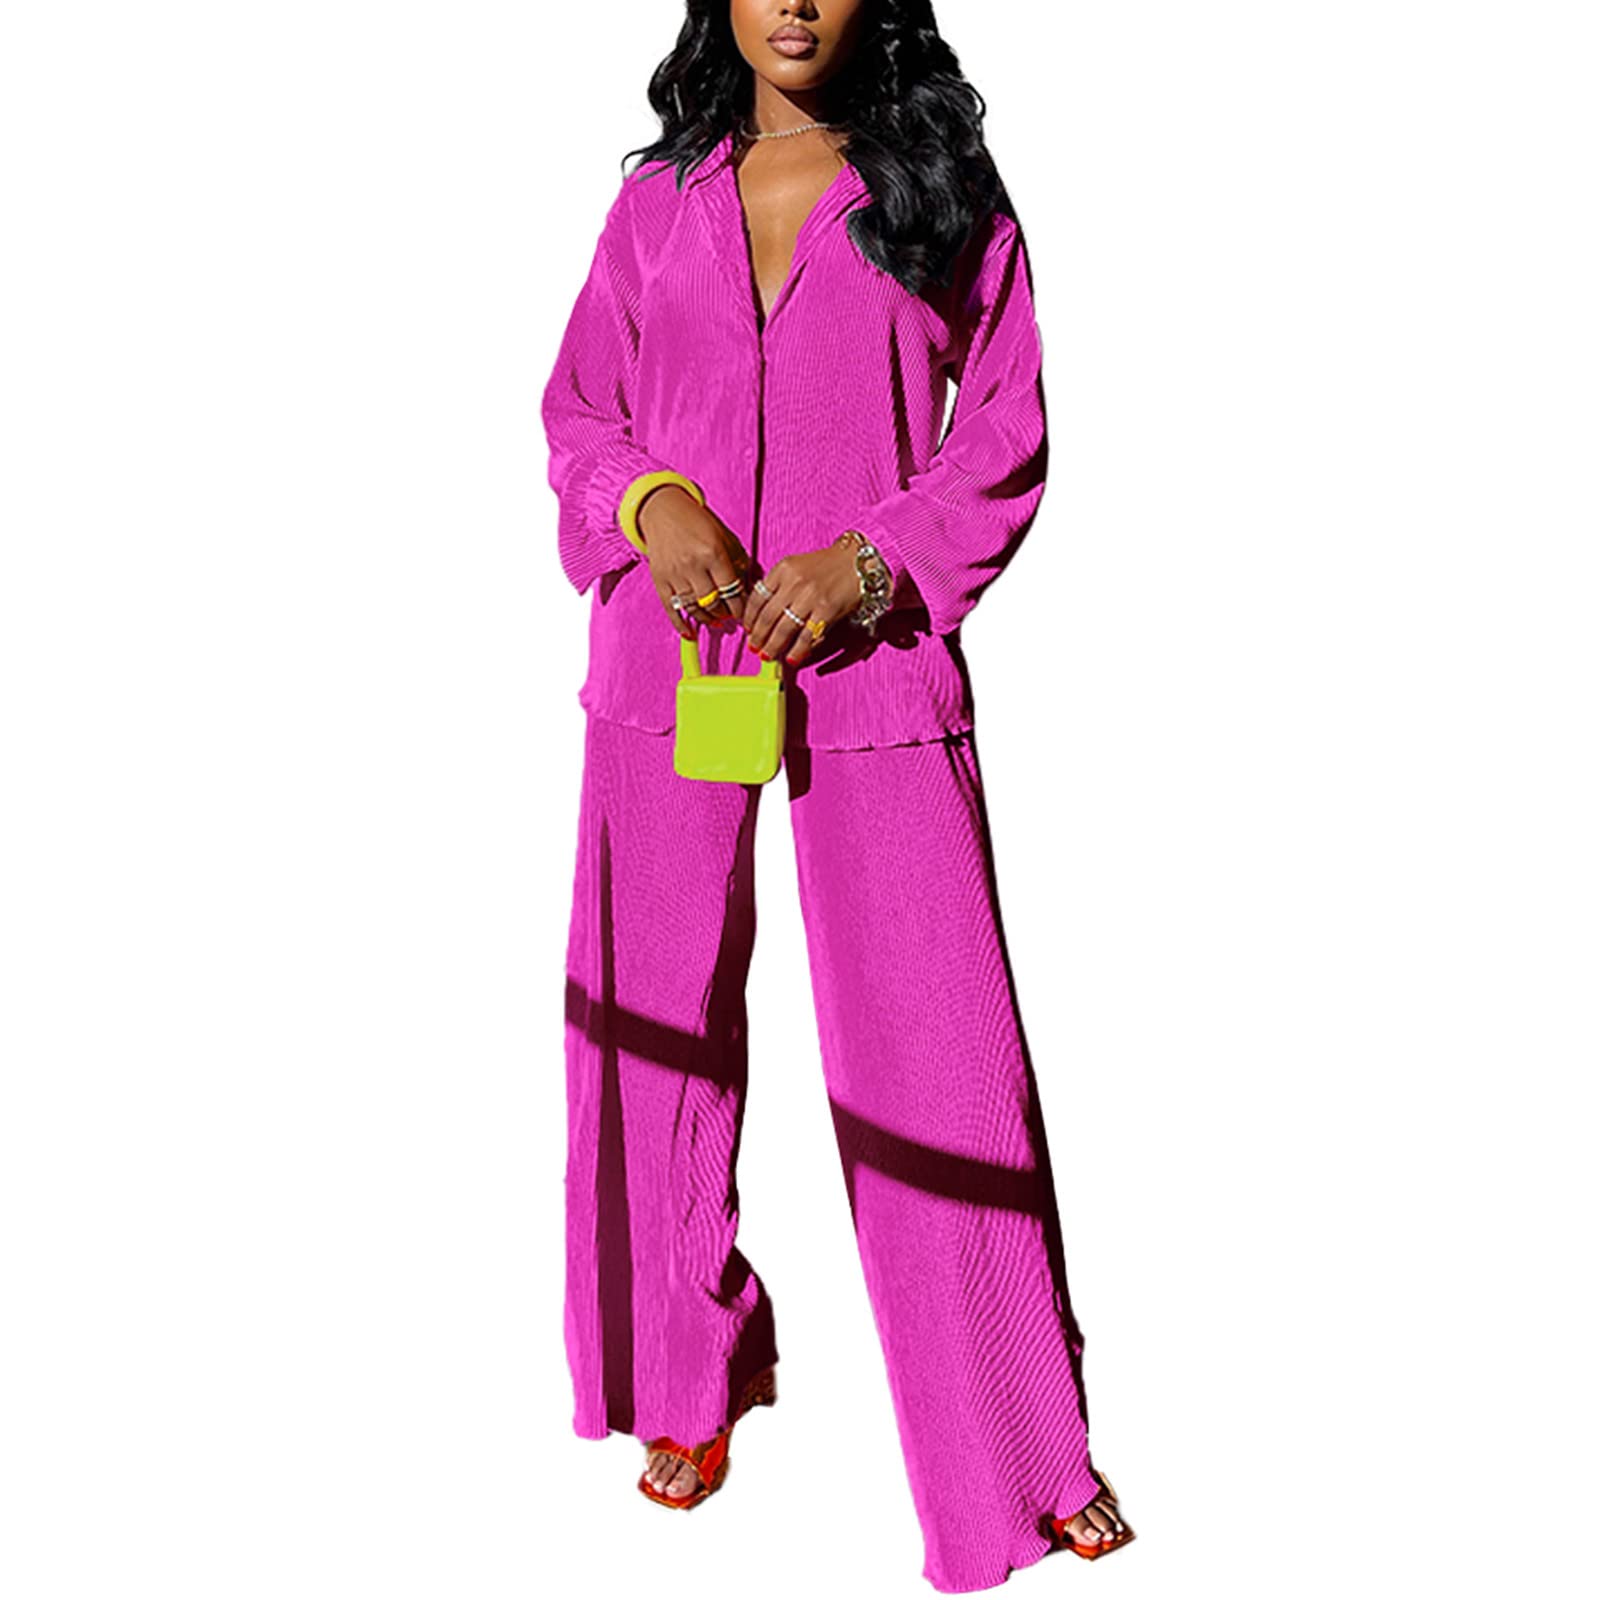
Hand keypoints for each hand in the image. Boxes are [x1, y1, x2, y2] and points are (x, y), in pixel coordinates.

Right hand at [637, 485, 750, 638]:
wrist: (663, 510)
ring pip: (694, 609)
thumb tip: (748, 589)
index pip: (732, 590)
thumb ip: (737, 561)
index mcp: (713, 553)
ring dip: (708, 619)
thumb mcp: (724, 536)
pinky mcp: (660, 580)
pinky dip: (680, 623)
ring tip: (716, 620)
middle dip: (725, 614)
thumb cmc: (697, 522)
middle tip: (731, 616)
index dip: (741, 607)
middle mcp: (693, 565)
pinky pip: (671, 608)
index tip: (745, 614)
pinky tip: (689, 633)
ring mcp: (675, 574)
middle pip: (714, 603)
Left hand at [742, 538, 861, 665]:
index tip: (747, 630)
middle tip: (754, 648)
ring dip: (774, 646)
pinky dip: (798, 650)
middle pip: (768, 616)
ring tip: (768, 656)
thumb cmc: (827, 566)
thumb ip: (779, 584)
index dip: (749, 618)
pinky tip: (792, 658)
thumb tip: (761, 612)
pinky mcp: (827, 609)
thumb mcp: (796, 565)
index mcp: (783, 568)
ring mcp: (810, 596)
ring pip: (784, 629)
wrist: (858, 561)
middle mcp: (794, 581)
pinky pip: (807, 636)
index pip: (758, 598)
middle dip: (758, 637)